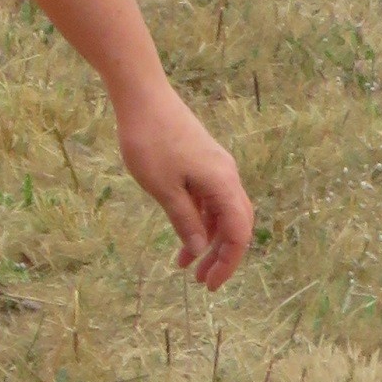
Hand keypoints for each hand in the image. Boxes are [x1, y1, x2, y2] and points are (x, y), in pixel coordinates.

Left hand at [115, 77, 253, 288]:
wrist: (143, 96)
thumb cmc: (150, 141)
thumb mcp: (163, 189)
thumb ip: (185, 220)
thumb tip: (202, 247)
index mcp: (224, 183)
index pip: (238, 233)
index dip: (228, 262)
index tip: (210, 285)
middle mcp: (227, 176)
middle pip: (235, 224)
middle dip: (221, 255)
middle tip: (203, 282)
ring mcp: (214, 167)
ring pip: (220, 212)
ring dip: (207, 240)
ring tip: (186, 267)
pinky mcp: (201, 161)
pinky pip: (207, 198)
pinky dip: (197, 219)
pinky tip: (183, 236)